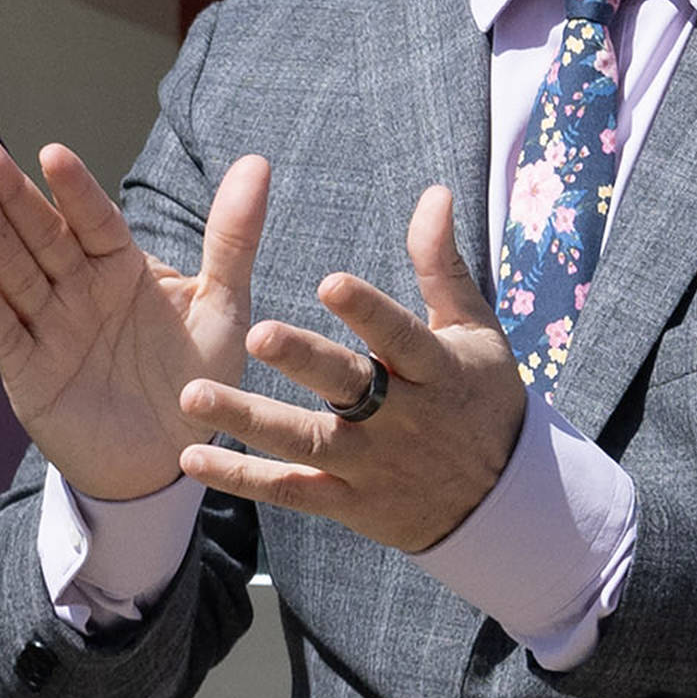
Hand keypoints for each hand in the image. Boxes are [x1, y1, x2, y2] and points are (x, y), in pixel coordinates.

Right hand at [0, 136, 259, 505]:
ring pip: (13, 272)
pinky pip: (0, 330)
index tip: (52, 153)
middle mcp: (78, 289)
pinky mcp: (27, 371)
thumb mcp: (223, 307)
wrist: (169, 460)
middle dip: (11, 194)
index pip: (93, 219)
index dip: (73, 189)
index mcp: (121, 267)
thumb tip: (256, 162)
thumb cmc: (196, 379)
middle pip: (41, 234)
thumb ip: (232, 238)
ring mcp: (49, 327)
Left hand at [172, 171, 529, 558]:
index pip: (400, 336)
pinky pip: (291, 490)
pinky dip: (243, 479)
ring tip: (192, 396)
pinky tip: (192, 458)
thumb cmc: (480, 397)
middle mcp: (403, 418)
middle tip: (254, 333)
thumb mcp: (474, 331)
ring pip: (306, 442)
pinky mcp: (349, 502)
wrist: (504, 504)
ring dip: (248, 420)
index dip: (368, 311)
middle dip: (303, 361)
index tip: (330, 281)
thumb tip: (434, 193)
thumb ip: (442, 265)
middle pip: (348, 386)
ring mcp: (373, 464)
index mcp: (435, 370)